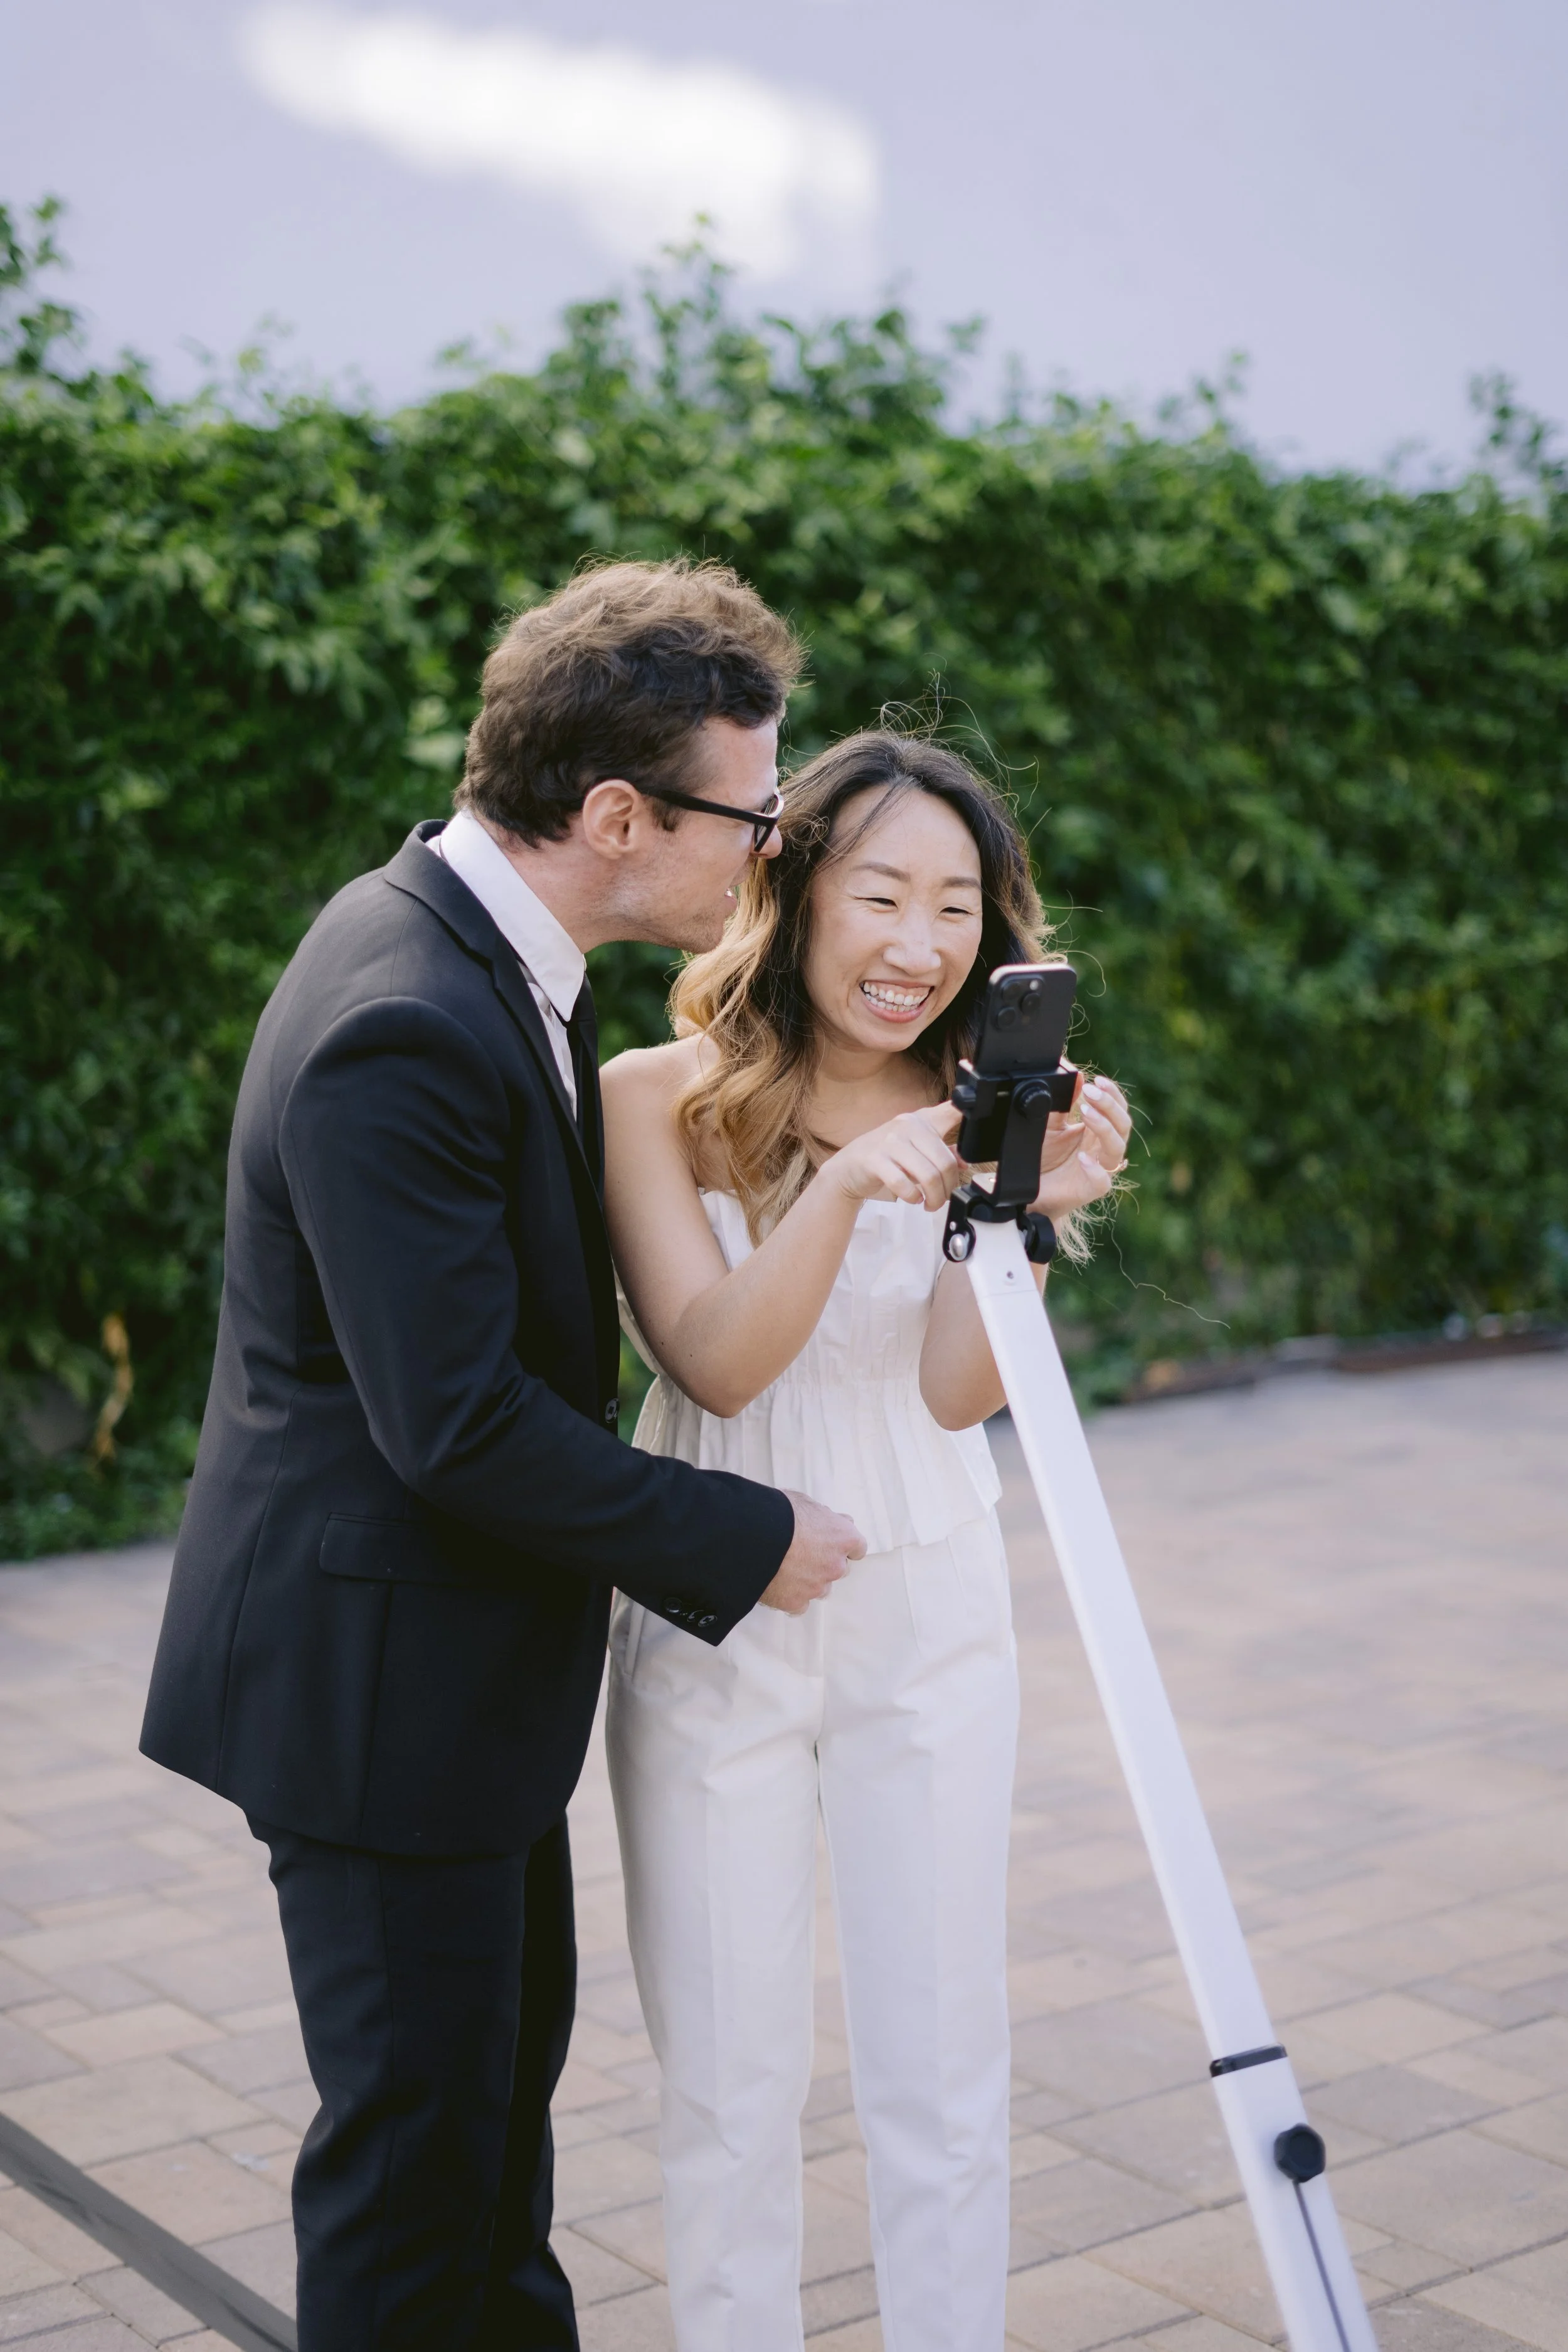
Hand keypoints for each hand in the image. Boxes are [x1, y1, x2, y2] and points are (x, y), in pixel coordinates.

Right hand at [760, 1491, 866, 1613]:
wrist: (752, 1536)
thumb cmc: (779, 1514)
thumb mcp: (806, 1504)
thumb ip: (824, 1517)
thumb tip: (830, 1520)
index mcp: (843, 1537)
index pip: (857, 1547)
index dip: (843, 1545)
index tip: (833, 1543)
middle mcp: (836, 1565)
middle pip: (839, 1569)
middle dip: (825, 1563)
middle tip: (804, 1554)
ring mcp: (817, 1586)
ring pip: (820, 1588)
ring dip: (809, 1581)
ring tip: (786, 1568)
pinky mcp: (796, 1602)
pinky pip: (799, 1604)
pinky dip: (791, 1596)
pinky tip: (778, 1584)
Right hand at [821, 1104, 966, 1212]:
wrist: (848, 1167)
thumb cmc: (885, 1157)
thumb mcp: (914, 1149)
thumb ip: (940, 1152)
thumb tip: (964, 1162)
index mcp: (920, 1120)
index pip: (951, 1110)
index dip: (968, 1113)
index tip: (979, 1119)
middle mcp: (907, 1126)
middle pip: (944, 1161)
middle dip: (948, 1187)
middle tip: (942, 1198)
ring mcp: (890, 1142)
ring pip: (927, 1175)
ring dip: (933, 1197)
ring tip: (930, 1203)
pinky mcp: (875, 1160)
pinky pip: (903, 1183)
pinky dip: (913, 1196)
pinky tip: (913, 1198)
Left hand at [1031, 1068, 1131, 1219]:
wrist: (1028, 1191)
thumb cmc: (1043, 1158)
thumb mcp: (1048, 1125)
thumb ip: (1061, 1103)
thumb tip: (1075, 1075)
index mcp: (1096, 1131)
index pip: (1117, 1110)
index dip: (1112, 1094)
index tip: (1097, 1081)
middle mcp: (1102, 1148)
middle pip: (1123, 1124)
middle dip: (1109, 1105)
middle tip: (1090, 1092)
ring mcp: (1099, 1169)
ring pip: (1117, 1148)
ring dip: (1104, 1127)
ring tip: (1086, 1112)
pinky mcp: (1090, 1189)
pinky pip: (1103, 1181)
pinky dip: (1095, 1169)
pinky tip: (1083, 1158)